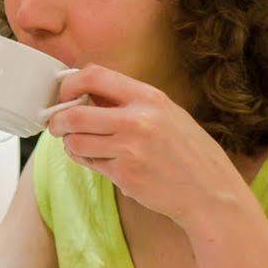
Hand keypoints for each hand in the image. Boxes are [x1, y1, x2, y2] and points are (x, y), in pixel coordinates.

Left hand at [45, 64, 250, 229]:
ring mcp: (130, 149)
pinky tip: (99, 160)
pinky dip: (86, 160)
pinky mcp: (124, 175)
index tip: (63, 94)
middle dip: (57, 120)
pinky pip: (89, 163)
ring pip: (75, 141)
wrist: (210, 192)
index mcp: (149, 98)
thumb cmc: (187, 151)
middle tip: (56, 125)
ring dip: (70, 144)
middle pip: (74, 113)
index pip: (94, 75)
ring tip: (81, 145)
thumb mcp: (166, 113)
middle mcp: (138, 120)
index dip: (69, 83)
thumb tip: (82, 92)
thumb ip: (128, 101)